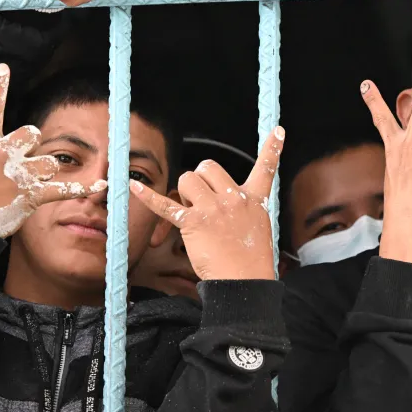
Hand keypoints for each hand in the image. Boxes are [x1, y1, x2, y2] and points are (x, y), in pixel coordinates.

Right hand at [0, 63, 106, 236]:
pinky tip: (101, 183)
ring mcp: (20, 173)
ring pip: (50, 161)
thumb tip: (16, 146)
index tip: (5, 68)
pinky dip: (83, 186)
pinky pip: (64, 187)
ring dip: (43, 172)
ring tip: (23, 187)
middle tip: (16, 167)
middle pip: (33, 134)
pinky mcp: (32, 194)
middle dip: (30, 147)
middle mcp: (4, 153)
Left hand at [129, 127, 283, 281]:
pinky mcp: (193, 223)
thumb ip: (244, 208)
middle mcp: (234, 198)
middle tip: (204, 201)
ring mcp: (213, 209)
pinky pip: (165, 205)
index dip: (273, 148)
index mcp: (254, 200)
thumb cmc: (250, 260)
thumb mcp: (257, 227)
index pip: (267, 168)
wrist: (244, 282)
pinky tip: (132, 185)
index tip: (278, 130)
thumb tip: (222, 199)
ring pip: (188, 179)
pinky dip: (147, 196)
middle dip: (201, 178)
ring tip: (194, 214)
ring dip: (186, 193)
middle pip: (209, 167)